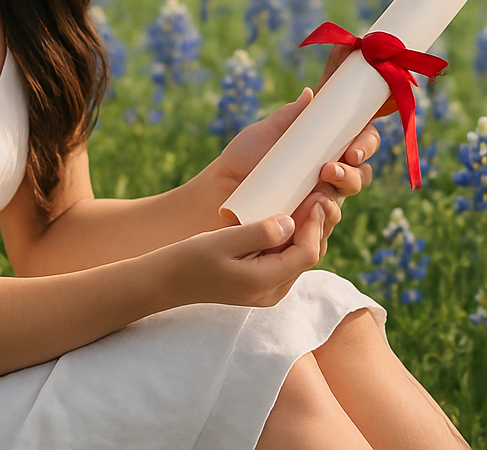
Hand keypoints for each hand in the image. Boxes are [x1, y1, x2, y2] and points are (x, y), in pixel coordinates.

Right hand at [161, 206, 326, 307]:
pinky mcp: (261, 282)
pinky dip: (294, 236)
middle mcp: (272, 292)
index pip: (307, 253)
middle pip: (309, 256)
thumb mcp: (223, 241)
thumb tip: (291, 221)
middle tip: (320, 194)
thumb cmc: (190, 259)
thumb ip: (259, 232)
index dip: (316, 224)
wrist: (166, 281)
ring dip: (308, 229)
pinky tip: (292, 214)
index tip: (315, 196)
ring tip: (310, 199)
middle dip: (318, 225)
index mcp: (264, 283)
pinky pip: (287, 257)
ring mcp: (268, 289)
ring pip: (301, 256)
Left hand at [204, 45, 383, 254]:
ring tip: (318, 193)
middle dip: (355, 173)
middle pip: (362, 174)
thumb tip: (310, 94)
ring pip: (346, 200)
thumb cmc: (242, 160)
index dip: (366, 144)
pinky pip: (327, 228)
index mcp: (325, 149)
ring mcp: (320, 203)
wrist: (218, 193)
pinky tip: (311, 213)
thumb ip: (288, 116)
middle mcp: (329, 176)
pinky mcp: (308, 227)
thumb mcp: (264, 134)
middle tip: (331, 170)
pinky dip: (324, 220)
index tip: (352, 150)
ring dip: (339, 196)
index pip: (360, 143)